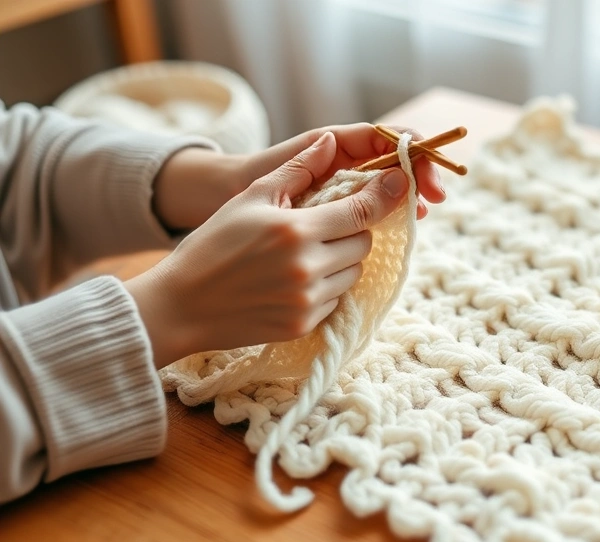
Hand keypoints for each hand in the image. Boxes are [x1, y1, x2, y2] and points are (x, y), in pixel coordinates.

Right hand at [127, 132, 410, 366]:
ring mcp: (309, 300)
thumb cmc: (213, 244)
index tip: (401, 182)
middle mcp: (309, 267)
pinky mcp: (305, 324)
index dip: (387, 194)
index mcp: (297, 229)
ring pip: (353, 272)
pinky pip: (336, 299)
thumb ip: (296, 170)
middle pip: (363, 243)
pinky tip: (295, 281)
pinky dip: (326, 288)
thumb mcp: (250, 198)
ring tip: (306, 255)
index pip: (362, 210)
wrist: (182, 305)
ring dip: (341, 260)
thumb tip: (330, 142)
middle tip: (325, 226)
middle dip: (353, 231)